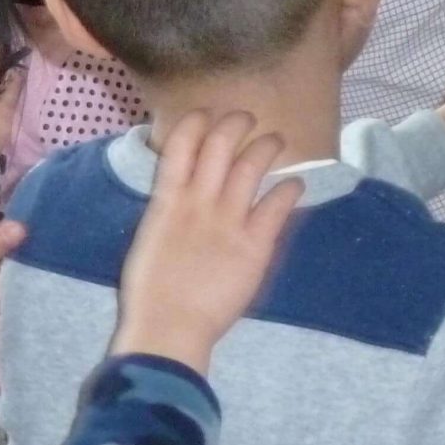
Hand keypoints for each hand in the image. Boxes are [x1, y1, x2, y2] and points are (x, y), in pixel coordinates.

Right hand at [110, 111, 300, 373]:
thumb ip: (167, 211)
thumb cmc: (151, 293)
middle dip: (236, 123)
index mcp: (167, 201)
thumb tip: (179, 193)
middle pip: (221, 143)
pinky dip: (290, 188)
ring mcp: (230, 220)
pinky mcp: (256, 243)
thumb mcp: (149, 239)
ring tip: (276, 140)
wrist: (167, 329)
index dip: (196, 122)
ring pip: (253, 164)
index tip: (206, 115)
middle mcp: (200, 201)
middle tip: (247, 119)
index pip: (180, 144)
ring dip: (267, 145)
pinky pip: (278, 203)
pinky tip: (295, 184)